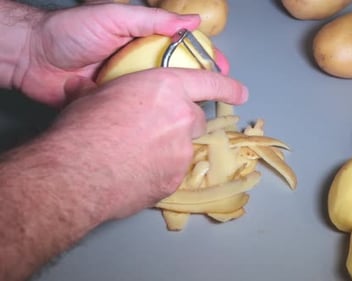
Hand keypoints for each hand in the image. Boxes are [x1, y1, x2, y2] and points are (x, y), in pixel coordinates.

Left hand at [16, 3, 228, 106]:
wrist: (32, 58)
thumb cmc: (70, 31)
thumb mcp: (115, 18)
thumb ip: (153, 21)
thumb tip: (191, 23)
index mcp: (144, 42)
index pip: (184, 50)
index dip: (207, 59)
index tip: (225, 71)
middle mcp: (140, 65)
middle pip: (177, 77)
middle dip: (199, 89)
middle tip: (219, 101)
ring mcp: (128, 86)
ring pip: (160, 98)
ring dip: (177, 107)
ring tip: (197, 119)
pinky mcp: (115, 105)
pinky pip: (138, 112)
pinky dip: (150, 120)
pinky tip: (165, 129)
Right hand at [48, 68, 246, 219]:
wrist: (77, 175)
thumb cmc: (83, 129)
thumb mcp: (92, 98)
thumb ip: (106, 92)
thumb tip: (82, 88)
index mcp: (166, 88)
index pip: (208, 83)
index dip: (226, 86)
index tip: (240, 93)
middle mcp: (182, 118)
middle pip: (195, 120)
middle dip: (180, 123)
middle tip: (153, 129)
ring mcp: (182, 152)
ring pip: (184, 148)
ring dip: (168, 149)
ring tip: (136, 155)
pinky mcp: (175, 180)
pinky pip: (173, 172)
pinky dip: (160, 170)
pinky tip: (136, 172)